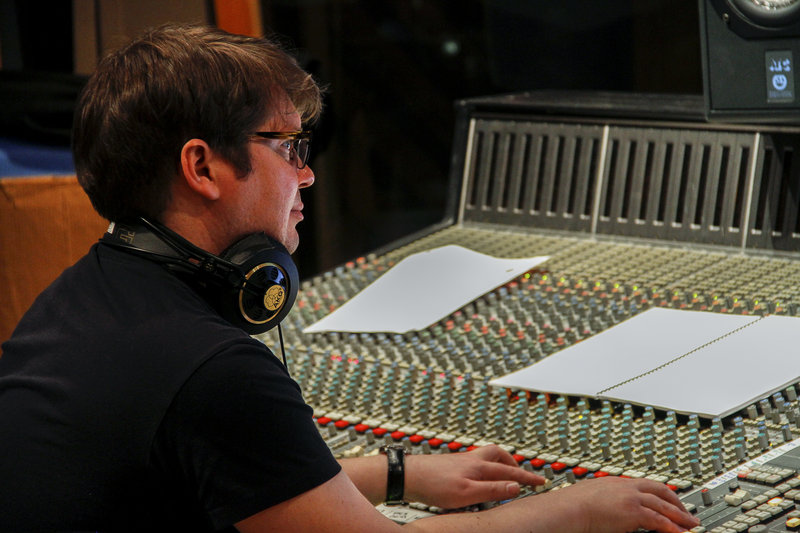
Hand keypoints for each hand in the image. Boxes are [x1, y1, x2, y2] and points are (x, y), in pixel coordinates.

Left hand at [403, 444, 544, 508]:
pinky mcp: (451, 465)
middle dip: (512, 462)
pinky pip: (475, 462)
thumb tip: (516, 486)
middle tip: (521, 473)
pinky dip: (483, 468)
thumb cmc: (434, 484)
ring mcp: (461, 460)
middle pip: (498, 454)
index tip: (541, 481)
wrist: (408, 475)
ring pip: (485, 456)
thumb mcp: (468, 494)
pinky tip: (477, 478)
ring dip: (497, 463)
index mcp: (479, 466)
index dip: (527, 477)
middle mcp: (472, 459)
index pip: (510, 470)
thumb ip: (493, 489)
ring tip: (501, 475)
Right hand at [533, 476, 699, 532]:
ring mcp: (630, 497)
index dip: (661, 492)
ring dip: (679, 516)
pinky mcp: (632, 511)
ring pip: (663, 504)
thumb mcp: (591, 498)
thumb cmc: (572, 506)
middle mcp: (626, 486)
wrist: (568, 508)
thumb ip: (603, 500)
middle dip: (676, 502)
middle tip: (687, 513)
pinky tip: (678, 532)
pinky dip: (671, 526)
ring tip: (691, 525)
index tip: (670, 500)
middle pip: (660, 490)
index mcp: (616, 482)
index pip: (645, 484)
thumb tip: (604, 509)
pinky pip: (658, 519)